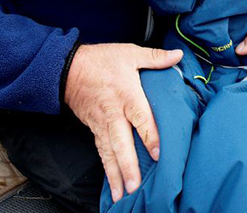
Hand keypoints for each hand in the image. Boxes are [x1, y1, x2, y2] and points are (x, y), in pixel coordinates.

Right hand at [63, 43, 182, 201]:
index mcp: (126, 94)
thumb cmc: (102, 60)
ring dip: (115, 174)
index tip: (157, 153)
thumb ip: (155, 57)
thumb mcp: (130, 53)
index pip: (140, 118)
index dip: (149, 135)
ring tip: (122, 194)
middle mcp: (113, 113)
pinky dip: (106, 169)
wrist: (68, 67)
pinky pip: (101, 151)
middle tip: (134, 186)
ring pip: (108, 152)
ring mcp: (102, 123)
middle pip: (121, 142)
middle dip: (128, 165)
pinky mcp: (94, 129)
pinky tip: (113, 184)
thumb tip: (177, 55)